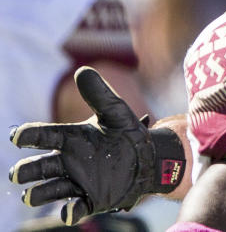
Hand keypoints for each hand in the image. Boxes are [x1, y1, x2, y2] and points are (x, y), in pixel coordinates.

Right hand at [9, 66, 184, 224]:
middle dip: (25, 171)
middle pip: (39, 167)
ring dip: (39, 193)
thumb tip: (82, 70)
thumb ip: (99, 94)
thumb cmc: (128, 134)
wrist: (149, 158)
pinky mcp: (92, 198)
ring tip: (31, 194)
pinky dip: (70, 211)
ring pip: (49, 190)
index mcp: (71, 139)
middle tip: (18, 173)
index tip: (17, 136)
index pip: (44, 136)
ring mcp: (78, 182)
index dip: (29, 136)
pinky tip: (69, 211)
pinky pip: (76, 207)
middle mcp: (68, 161)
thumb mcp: (116, 112)